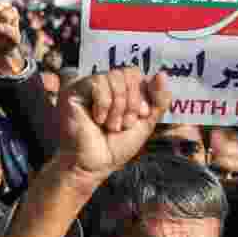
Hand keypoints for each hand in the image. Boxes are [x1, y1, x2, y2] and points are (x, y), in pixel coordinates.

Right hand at [52, 68, 171, 189]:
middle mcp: (106, 86)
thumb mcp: (146, 123)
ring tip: (111, 125)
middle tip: (124, 124)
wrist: (95, 164)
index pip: (137, 74)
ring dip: (117, 105)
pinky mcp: (76, 90)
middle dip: (131, 101)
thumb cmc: (116, 147)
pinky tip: (98, 119)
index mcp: (122, 91)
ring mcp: (90, 87)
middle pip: (128, 72)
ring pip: (114, 76)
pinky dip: (103, 103)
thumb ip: (158, 100)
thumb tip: (161, 74)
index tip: (140, 115)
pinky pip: (98, 81)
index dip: (142, 93)